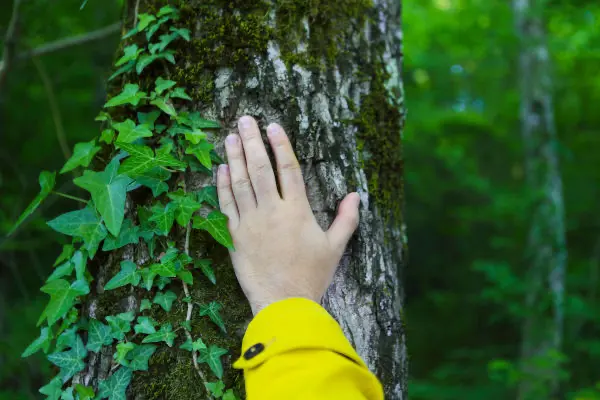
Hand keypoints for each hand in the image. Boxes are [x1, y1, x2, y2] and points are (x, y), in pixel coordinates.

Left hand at [217, 116, 360, 314]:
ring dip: (234, 157)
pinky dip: (221, 186)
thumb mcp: (335, 247)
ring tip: (229, 136)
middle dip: (252, 141)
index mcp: (297, 210)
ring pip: (240, 183)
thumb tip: (356, 195)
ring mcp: (251, 223)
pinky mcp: (235, 236)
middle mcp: (272, 211)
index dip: (281, 145)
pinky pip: (226, 205)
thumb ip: (346, 219)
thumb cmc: (312, 276)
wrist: (283, 304)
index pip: (289, 169)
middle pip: (260, 169)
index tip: (273, 126)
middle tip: (244, 120)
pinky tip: (219, 169)